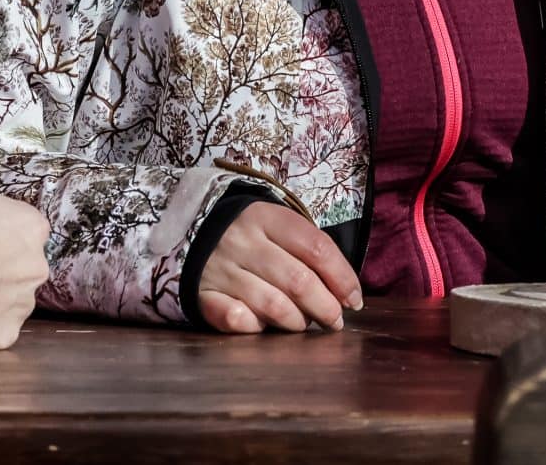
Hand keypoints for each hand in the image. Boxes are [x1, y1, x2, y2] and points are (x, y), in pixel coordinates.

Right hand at [197, 203, 361, 333]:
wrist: (191, 230)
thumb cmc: (251, 235)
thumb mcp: (277, 227)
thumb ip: (309, 252)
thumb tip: (346, 294)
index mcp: (267, 218)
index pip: (316, 247)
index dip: (342, 277)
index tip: (354, 300)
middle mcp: (243, 242)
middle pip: (298, 280)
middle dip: (325, 306)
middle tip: (335, 320)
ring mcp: (220, 269)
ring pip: (272, 304)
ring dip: (297, 322)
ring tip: (304, 324)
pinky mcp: (202, 295)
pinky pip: (234, 318)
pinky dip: (255, 327)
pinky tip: (264, 327)